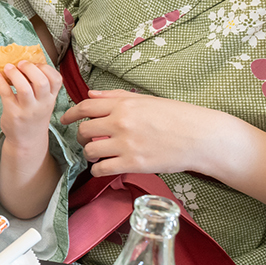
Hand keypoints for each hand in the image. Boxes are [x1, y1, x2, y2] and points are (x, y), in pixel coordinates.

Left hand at [0, 60, 64, 146]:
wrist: (27, 141)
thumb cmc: (34, 116)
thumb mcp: (43, 102)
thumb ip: (39, 86)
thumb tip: (26, 61)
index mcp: (51, 98)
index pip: (57, 80)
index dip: (46, 68)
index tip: (36, 64)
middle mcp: (42, 104)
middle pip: (42, 82)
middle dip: (30, 68)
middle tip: (20, 63)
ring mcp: (27, 110)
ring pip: (24, 88)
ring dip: (14, 74)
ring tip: (7, 67)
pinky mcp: (13, 113)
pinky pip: (6, 94)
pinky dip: (0, 82)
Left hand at [63, 89, 231, 176]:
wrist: (201, 137)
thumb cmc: (177, 116)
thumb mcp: (146, 100)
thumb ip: (115, 97)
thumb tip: (91, 94)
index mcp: (124, 104)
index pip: (85, 107)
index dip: (70, 114)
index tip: (64, 120)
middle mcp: (121, 122)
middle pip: (84, 130)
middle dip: (80, 136)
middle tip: (86, 141)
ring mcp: (126, 144)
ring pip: (89, 151)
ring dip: (89, 154)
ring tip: (98, 155)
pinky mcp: (133, 164)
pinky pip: (100, 169)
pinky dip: (97, 170)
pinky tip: (104, 168)